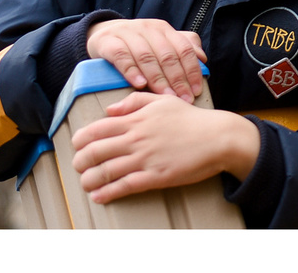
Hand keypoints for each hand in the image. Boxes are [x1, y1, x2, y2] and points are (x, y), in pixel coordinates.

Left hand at [68, 90, 258, 203]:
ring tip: (87, 183)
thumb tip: (109, 111)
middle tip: (80, 166)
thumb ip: (134, 101)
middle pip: (93, 153)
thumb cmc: (191, 119)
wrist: (219, 137)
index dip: (80, 140)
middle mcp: (136, 139)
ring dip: (88, 181)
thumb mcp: (164, 100)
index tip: (78, 146)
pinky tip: (100, 196)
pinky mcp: (154, 176)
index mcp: (136, 119)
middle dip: (79, 162)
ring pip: (103, 173)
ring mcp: (145, 159)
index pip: (95, 130)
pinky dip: (106, 193)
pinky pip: (123, 187)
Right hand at [84, 17, 205, 102]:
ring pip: (147, 56)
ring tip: (165, 95)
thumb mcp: (159, 42)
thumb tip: (203, 59)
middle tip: (182, 98)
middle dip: (176, 78)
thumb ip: (181, 48)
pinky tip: (139, 84)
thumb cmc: (137, 43)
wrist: (103, 33)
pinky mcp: (109, 42)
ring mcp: (128, 34)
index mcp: (164, 29)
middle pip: (167, 55)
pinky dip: (132, 70)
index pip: (183, 49)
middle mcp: (149, 29)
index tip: (195, 91)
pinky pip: (122, 56)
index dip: (191, 70)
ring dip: (157, 78)